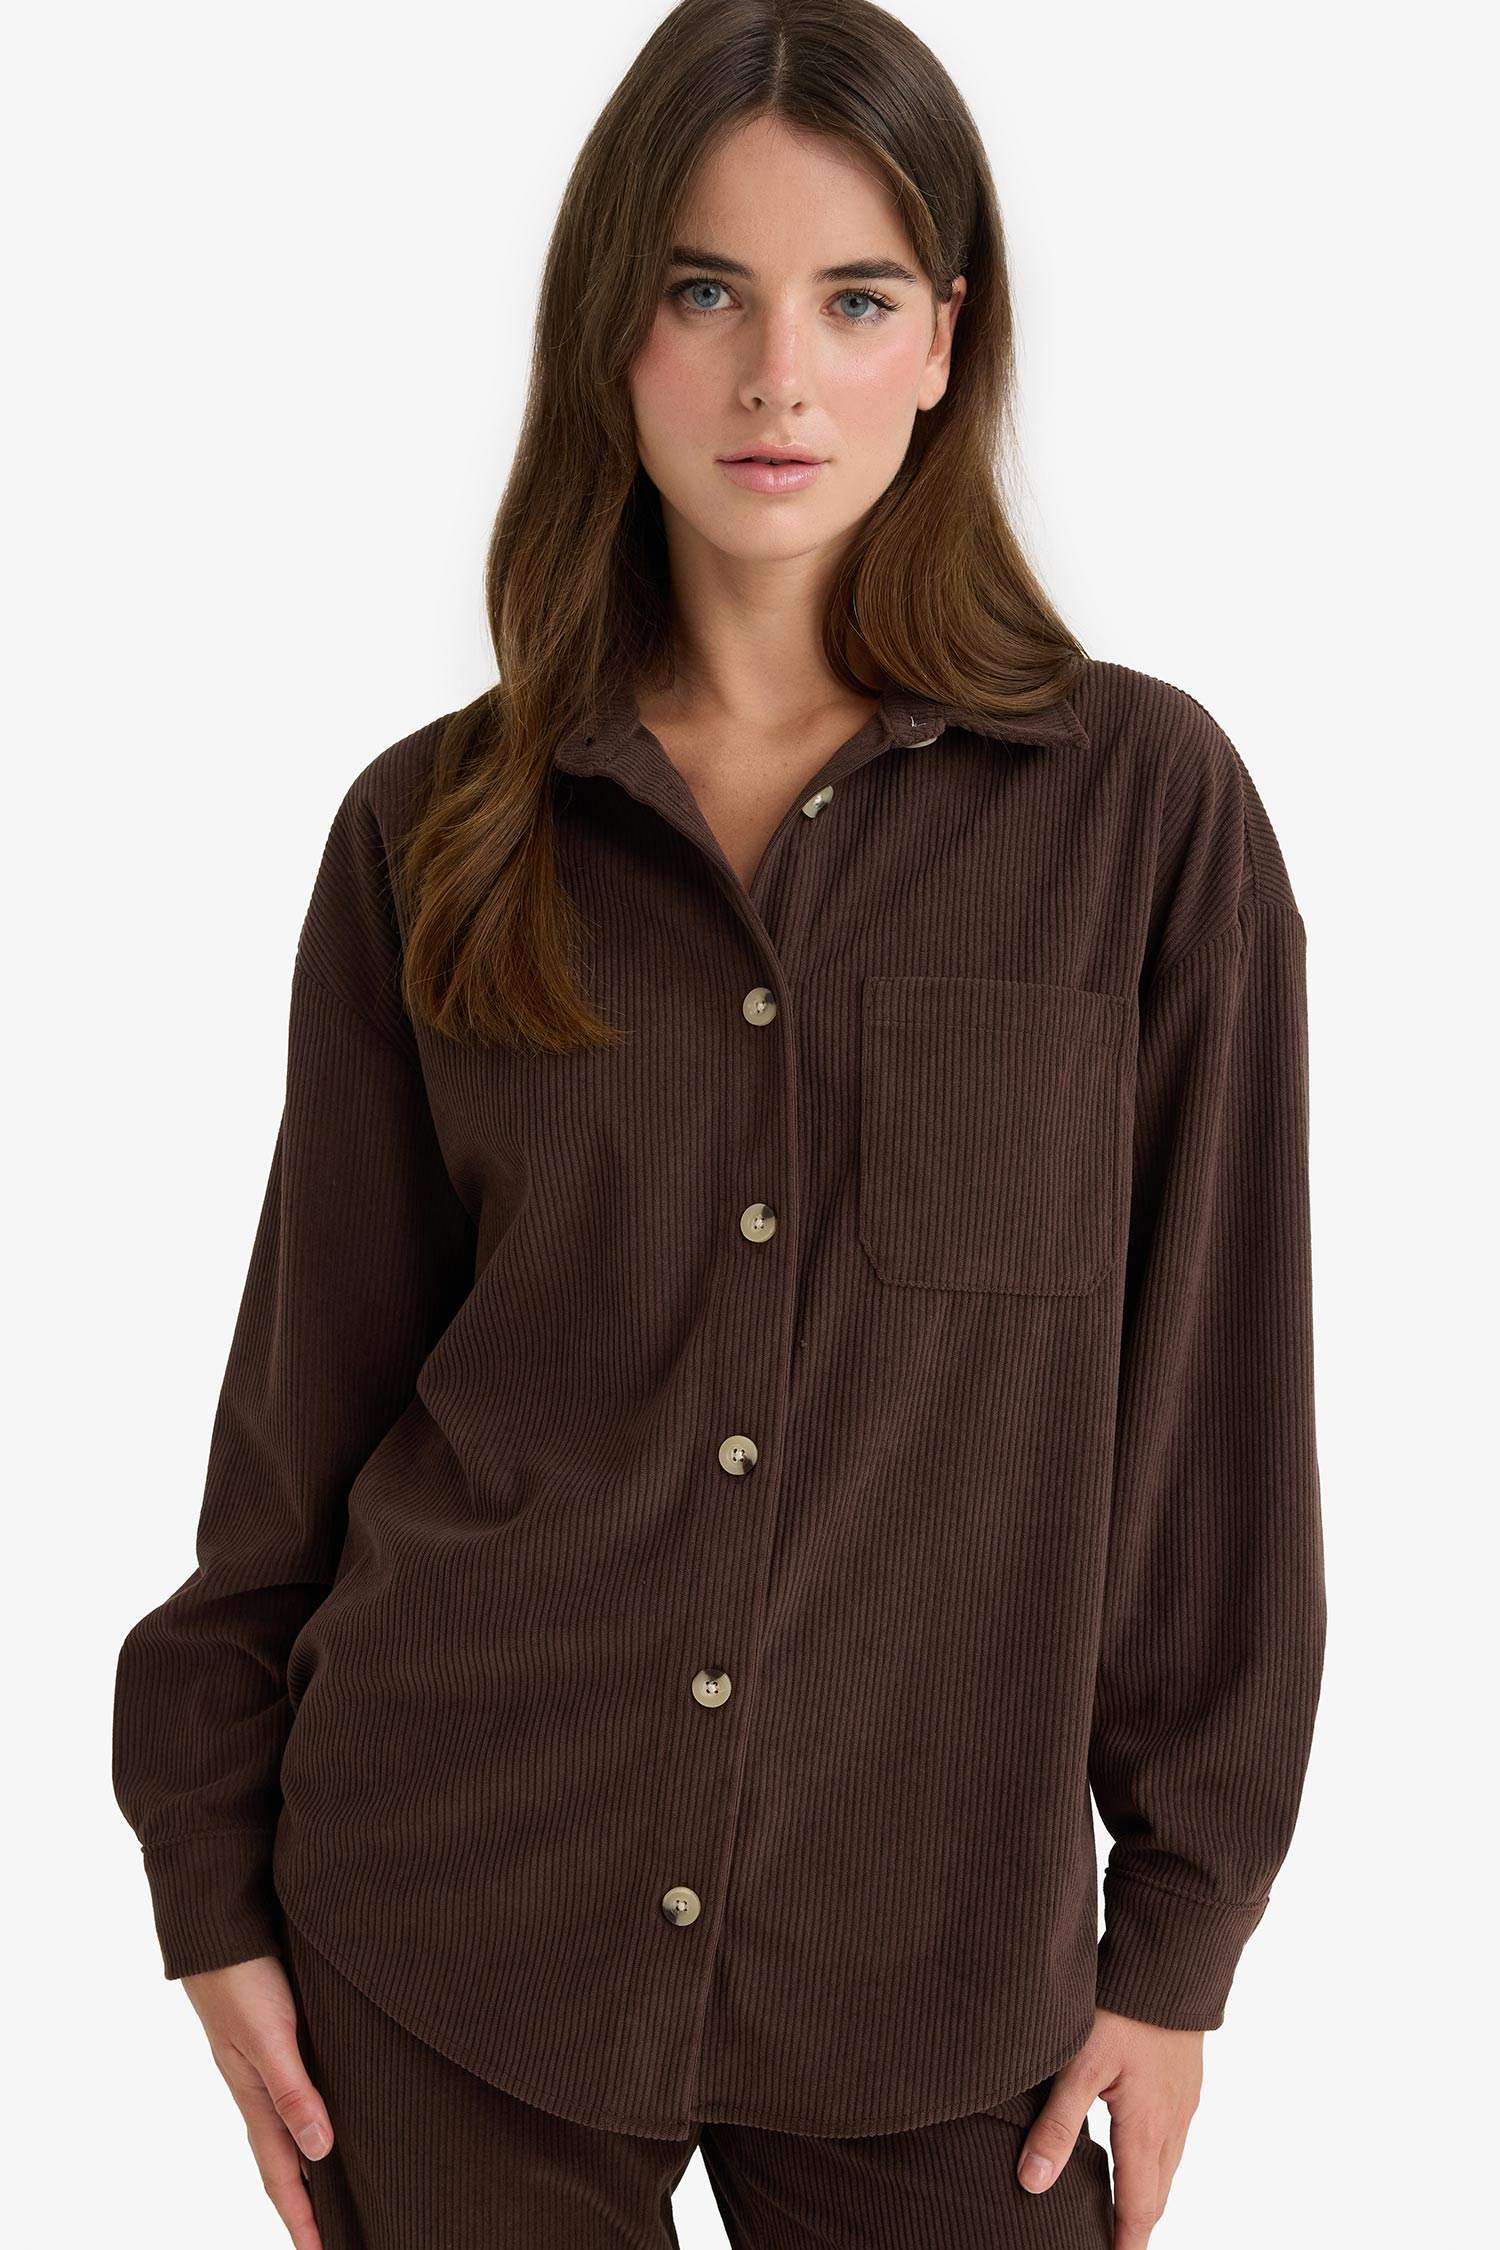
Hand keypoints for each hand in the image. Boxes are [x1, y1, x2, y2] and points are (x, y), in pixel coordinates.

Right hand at [181, 1952, 334, 2249]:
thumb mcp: (270, 2037)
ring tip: (340, 2192)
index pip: (282, 2175)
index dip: (301, 2219)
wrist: (219, 1927)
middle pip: (287, 2161)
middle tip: (333, 2238)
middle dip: (307, 2205)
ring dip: (313, 2165)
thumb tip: (322, 2150)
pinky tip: (333, 2116)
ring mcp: (269, 2065)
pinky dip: (314, 2118)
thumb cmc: (243, 1978)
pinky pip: (300, 2093)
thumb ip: (293, 2090)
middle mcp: (263, 2089)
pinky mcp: (281, 2037)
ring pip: (294, 2129)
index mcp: (257, 2098)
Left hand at [1016, 2007, 1202, 2247]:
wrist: (1170, 1963)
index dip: (1126, 2240)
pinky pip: (1174, 2137)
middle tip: (1117, 2242)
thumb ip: (1057, 2124)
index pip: (1139, 2205)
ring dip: (1149, 2192)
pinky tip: (1139, 2149)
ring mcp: (1184, 2100)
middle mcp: (1173, 2122)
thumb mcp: (1080, 2064)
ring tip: (1126, 2209)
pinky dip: (1157, 2160)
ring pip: (1169, 2165)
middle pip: (1158, 2192)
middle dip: (1139, 2222)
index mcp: (1146, 2128)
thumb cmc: (1123, 2009)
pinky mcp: (1186, 2080)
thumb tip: (1032, 2183)